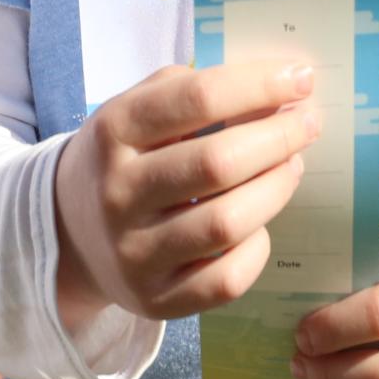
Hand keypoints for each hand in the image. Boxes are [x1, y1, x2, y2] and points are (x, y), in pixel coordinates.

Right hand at [51, 58, 317, 327]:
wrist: (71, 233)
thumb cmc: (125, 158)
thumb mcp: (134, 109)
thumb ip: (191, 91)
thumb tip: (275, 90)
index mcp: (114, 131)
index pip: (196, 99)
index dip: (258, 85)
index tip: (301, 78)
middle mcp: (118, 193)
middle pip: (217, 163)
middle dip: (278, 137)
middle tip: (308, 124)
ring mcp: (134, 253)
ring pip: (228, 223)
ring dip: (276, 188)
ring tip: (292, 166)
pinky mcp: (154, 300)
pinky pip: (226, 280)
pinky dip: (257, 249)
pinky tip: (261, 225)